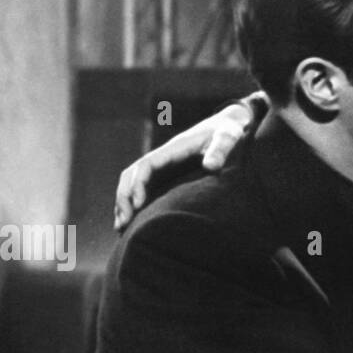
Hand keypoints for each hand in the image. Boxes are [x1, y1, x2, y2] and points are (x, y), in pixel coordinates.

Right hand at [113, 94, 266, 229]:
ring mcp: (165, 166)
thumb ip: (220, 150)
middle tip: (123, 223)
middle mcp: (164, 157)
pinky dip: (136, 203)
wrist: (231, 124)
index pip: (146, 165)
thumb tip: (211, 166)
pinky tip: (135, 222)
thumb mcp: (228, 137)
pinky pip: (147, 188)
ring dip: (125, 202)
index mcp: (174, 149)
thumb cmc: (229, 131)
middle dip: (124, 197)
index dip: (138, 184)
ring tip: (121, 227)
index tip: (138, 204)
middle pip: (132, 175)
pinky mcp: (171, 175)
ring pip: (135, 182)